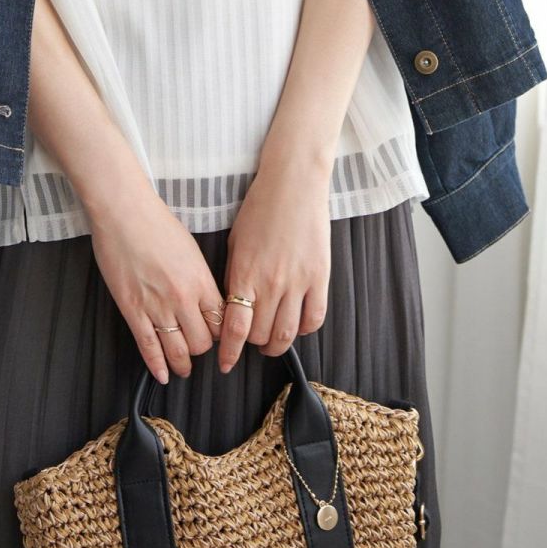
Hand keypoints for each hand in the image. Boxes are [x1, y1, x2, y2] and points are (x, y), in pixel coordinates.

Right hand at [88, 190, 226, 385]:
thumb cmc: (157, 224)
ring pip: (177, 350)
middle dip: (201, 349)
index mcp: (201, 281)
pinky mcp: (132, 310)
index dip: (220, 334)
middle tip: (198, 349)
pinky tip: (161, 374)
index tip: (216, 337)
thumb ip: (201, 279)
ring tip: (183, 368)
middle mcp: (183, 298)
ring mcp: (157, 306)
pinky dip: (156, 365)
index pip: (221, 322)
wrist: (124, 214)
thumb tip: (205, 300)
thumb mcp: (192, 249)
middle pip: (201, 342)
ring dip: (182, 364)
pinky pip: (148, 347)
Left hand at [218, 162, 331, 373]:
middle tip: (251, 341)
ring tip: (271, 342)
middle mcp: (271, 283)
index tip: (226, 363)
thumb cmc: (260, 208)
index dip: (230, 352)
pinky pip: (314, 318)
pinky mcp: (320, 277)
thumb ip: (235, 276)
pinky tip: (296, 325)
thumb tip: (234, 306)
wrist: (293, 184)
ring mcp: (298, 282)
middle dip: (252, 345)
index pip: (235, 328)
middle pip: (260, 335)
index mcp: (245, 273)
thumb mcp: (236, 241)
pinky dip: (304, 330)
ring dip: (276, 344)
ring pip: (287, 333)